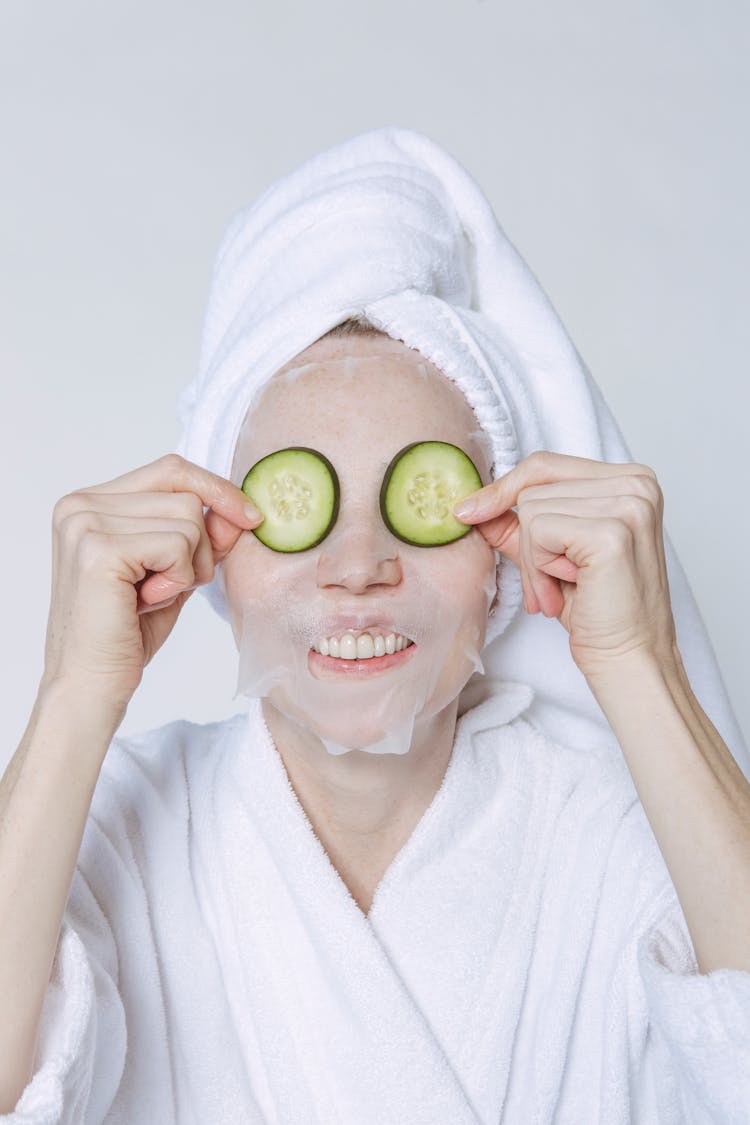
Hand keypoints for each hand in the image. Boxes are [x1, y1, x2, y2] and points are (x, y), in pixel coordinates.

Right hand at [43, 454, 262, 715]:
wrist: (91, 686)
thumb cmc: (126, 634)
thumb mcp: (175, 572)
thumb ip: (203, 537)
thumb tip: (242, 511)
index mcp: (90, 501)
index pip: (170, 469)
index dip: (216, 490)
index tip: (251, 518)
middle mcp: (80, 504)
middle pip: (186, 495)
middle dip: (199, 547)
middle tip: (167, 587)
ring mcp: (86, 523)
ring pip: (188, 519)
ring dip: (188, 567)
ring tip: (151, 596)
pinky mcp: (99, 549)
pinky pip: (177, 545)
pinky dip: (178, 579)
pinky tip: (145, 602)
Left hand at [453, 450, 677, 677]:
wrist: (629, 660)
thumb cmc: (599, 613)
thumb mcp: (551, 557)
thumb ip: (517, 525)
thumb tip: (472, 506)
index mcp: (631, 480)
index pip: (546, 465)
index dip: (504, 488)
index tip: (468, 511)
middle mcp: (637, 483)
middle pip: (533, 488)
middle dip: (526, 544)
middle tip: (545, 588)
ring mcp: (629, 504)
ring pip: (530, 510)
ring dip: (533, 563)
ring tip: (558, 592)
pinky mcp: (612, 531)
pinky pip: (538, 531)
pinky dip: (539, 569)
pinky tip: (566, 592)